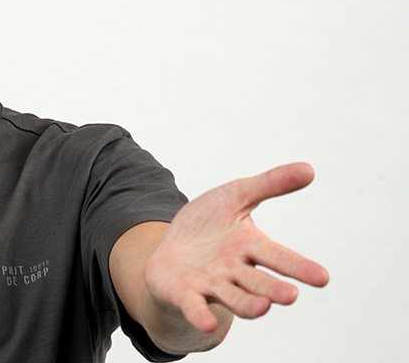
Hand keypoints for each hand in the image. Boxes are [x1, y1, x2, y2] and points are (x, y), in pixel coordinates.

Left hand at [144, 162, 329, 332]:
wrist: (169, 244)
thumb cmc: (209, 223)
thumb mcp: (235, 196)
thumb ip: (269, 184)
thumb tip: (309, 169)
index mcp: (251, 247)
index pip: (279, 257)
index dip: (299, 267)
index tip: (322, 277)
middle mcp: (235, 270)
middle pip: (258, 282)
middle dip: (273, 289)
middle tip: (290, 295)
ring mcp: (211, 284)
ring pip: (233, 298)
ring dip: (247, 304)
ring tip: (262, 307)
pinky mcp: (185, 293)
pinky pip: (194, 306)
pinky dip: (200, 314)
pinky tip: (208, 322)